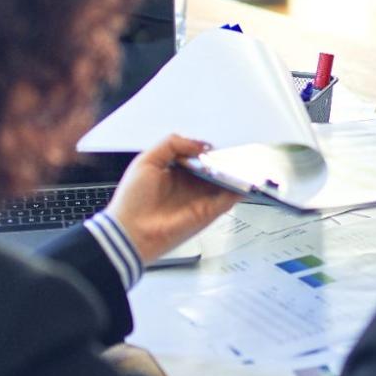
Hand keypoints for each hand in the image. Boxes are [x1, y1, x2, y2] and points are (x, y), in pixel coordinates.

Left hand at [105, 134, 241, 263]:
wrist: (131, 231)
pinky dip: (238, 191)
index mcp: (174, 173)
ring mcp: (199, 200)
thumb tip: (200, 144)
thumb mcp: (146, 160)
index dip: (206, 151)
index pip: (196, 158)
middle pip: (213, 170)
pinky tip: (243, 180)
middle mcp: (189, 186)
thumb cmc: (132, 200)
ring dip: (235, 174)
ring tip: (243, 162)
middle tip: (232, 153)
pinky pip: (228, 200)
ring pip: (224, 184)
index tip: (213, 146)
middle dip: (224, 161)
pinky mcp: (207, 213)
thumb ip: (171, 144)